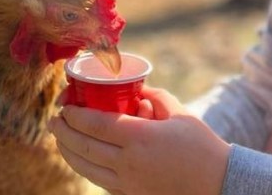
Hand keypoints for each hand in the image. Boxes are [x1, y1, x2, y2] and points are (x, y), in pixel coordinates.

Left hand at [48, 87, 230, 194]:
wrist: (217, 184)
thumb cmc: (201, 145)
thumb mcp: (179, 112)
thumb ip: (153, 97)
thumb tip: (134, 88)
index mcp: (140, 138)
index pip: (96, 124)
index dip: (75, 115)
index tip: (66, 105)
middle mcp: (129, 163)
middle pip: (83, 146)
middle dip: (63, 131)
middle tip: (54, 119)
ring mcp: (128, 183)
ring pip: (85, 167)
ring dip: (67, 151)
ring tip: (59, 137)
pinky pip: (98, 179)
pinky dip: (84, 166)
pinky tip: (80, 156)